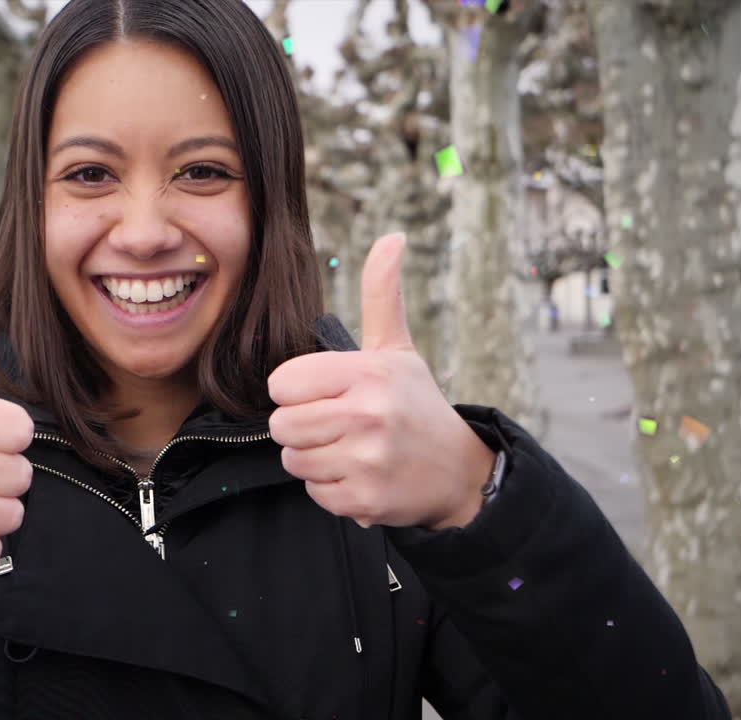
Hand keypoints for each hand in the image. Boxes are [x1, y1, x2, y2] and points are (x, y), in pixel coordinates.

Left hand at [267, 233, 495, 530]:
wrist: (459, 471)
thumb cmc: (416, 405)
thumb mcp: (397, 349)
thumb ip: (382, 294)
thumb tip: (392, 237)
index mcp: (366, 372)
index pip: (282, 384)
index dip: (296, 391)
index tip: (323, 395)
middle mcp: (367, 414)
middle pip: (282, 426)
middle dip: (301, 428)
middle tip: (336, 425)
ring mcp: (367, 460)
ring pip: (294, 461)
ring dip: (314, 458)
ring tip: (349, 449)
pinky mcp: (365, 499)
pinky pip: (314, 493)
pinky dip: (331, 488)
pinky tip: (359, 473)